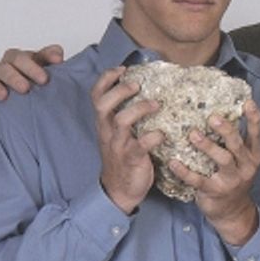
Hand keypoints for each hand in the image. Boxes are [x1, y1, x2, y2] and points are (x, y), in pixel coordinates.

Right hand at [0, 45, 64, 111]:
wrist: (40, 97)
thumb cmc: (44, 80)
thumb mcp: (52, 67)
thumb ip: (53, 58)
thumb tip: (57, 57)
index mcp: (20, 60)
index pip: (19, 58)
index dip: (30, 67)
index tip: (44, 79)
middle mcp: (5, 69)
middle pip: (3, 68)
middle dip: (14, 77)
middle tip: (26, 88)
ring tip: (4, 96)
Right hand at [91, 66, 162, 213]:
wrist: (119, 191)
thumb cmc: (123, 159)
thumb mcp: (119, 136)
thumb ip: (125, 117)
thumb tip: (144, 95)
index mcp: (104, 124)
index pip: (97, 96)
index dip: (106, 79)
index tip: (123, 69)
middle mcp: (107, 132)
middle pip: (103, 104)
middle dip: (120, 90)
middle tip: (137, 85)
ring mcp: (118, 145)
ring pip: (121, 121)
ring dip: (138, 109)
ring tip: (155, 105)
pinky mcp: (132, 158)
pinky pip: (140, 145)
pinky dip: (153, 137)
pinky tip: (162, 134)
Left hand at [170, 101, 259, 244]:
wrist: (233, 211)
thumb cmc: (235, 179)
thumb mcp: (243, 161)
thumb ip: (237, 142)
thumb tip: (223, 113)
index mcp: (253, 156)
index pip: (256, 134)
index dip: (254, 118)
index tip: (248, 103)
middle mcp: (246, 167)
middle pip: (237, 145)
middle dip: (226, 130)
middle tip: (213, 117)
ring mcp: (231, 180)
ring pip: (223, 160)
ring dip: (208, 146)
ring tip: (193, 135)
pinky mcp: (215, 192)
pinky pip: (199, 180)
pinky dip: (185, 171)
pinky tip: (173, 162)